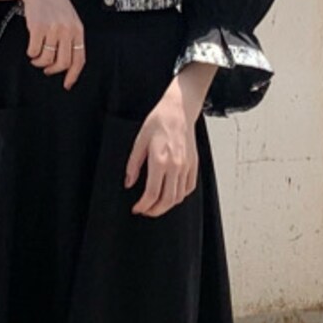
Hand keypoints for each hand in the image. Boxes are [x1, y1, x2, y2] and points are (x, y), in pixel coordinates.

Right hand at [0, 0, 85, 89]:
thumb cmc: (54, 2)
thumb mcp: (69, 19)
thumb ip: (71, 38)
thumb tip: (67, 63)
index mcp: (77, 30)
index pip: (79, 59)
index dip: (73, 75)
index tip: (67, 84)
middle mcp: (67, 30)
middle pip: (62, 63)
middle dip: (53, 70)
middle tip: (47, 69)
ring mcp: (52, 29)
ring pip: (47, 59)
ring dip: (39, 62)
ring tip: (37, 56)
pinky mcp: (37, 27)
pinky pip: (33, 51)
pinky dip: (31, 53)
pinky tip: (31, 48)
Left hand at [124, 94, 198, 216]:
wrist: (178, 111)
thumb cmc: (158, 122)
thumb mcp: (139, 142)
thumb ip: (133, 165)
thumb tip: (128, 183)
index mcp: (160, 160)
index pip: (152, 193)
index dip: (143, 205)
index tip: (137, 208)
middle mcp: (176, 166)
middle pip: (167, 200)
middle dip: (155, 211)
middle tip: (146, 211)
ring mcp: (187, 166)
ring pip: (179, 196)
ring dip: (167, 205)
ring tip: (156, 205)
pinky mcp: (194, 164)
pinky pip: (189, 187)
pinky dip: (180, 196)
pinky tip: (171, 194)